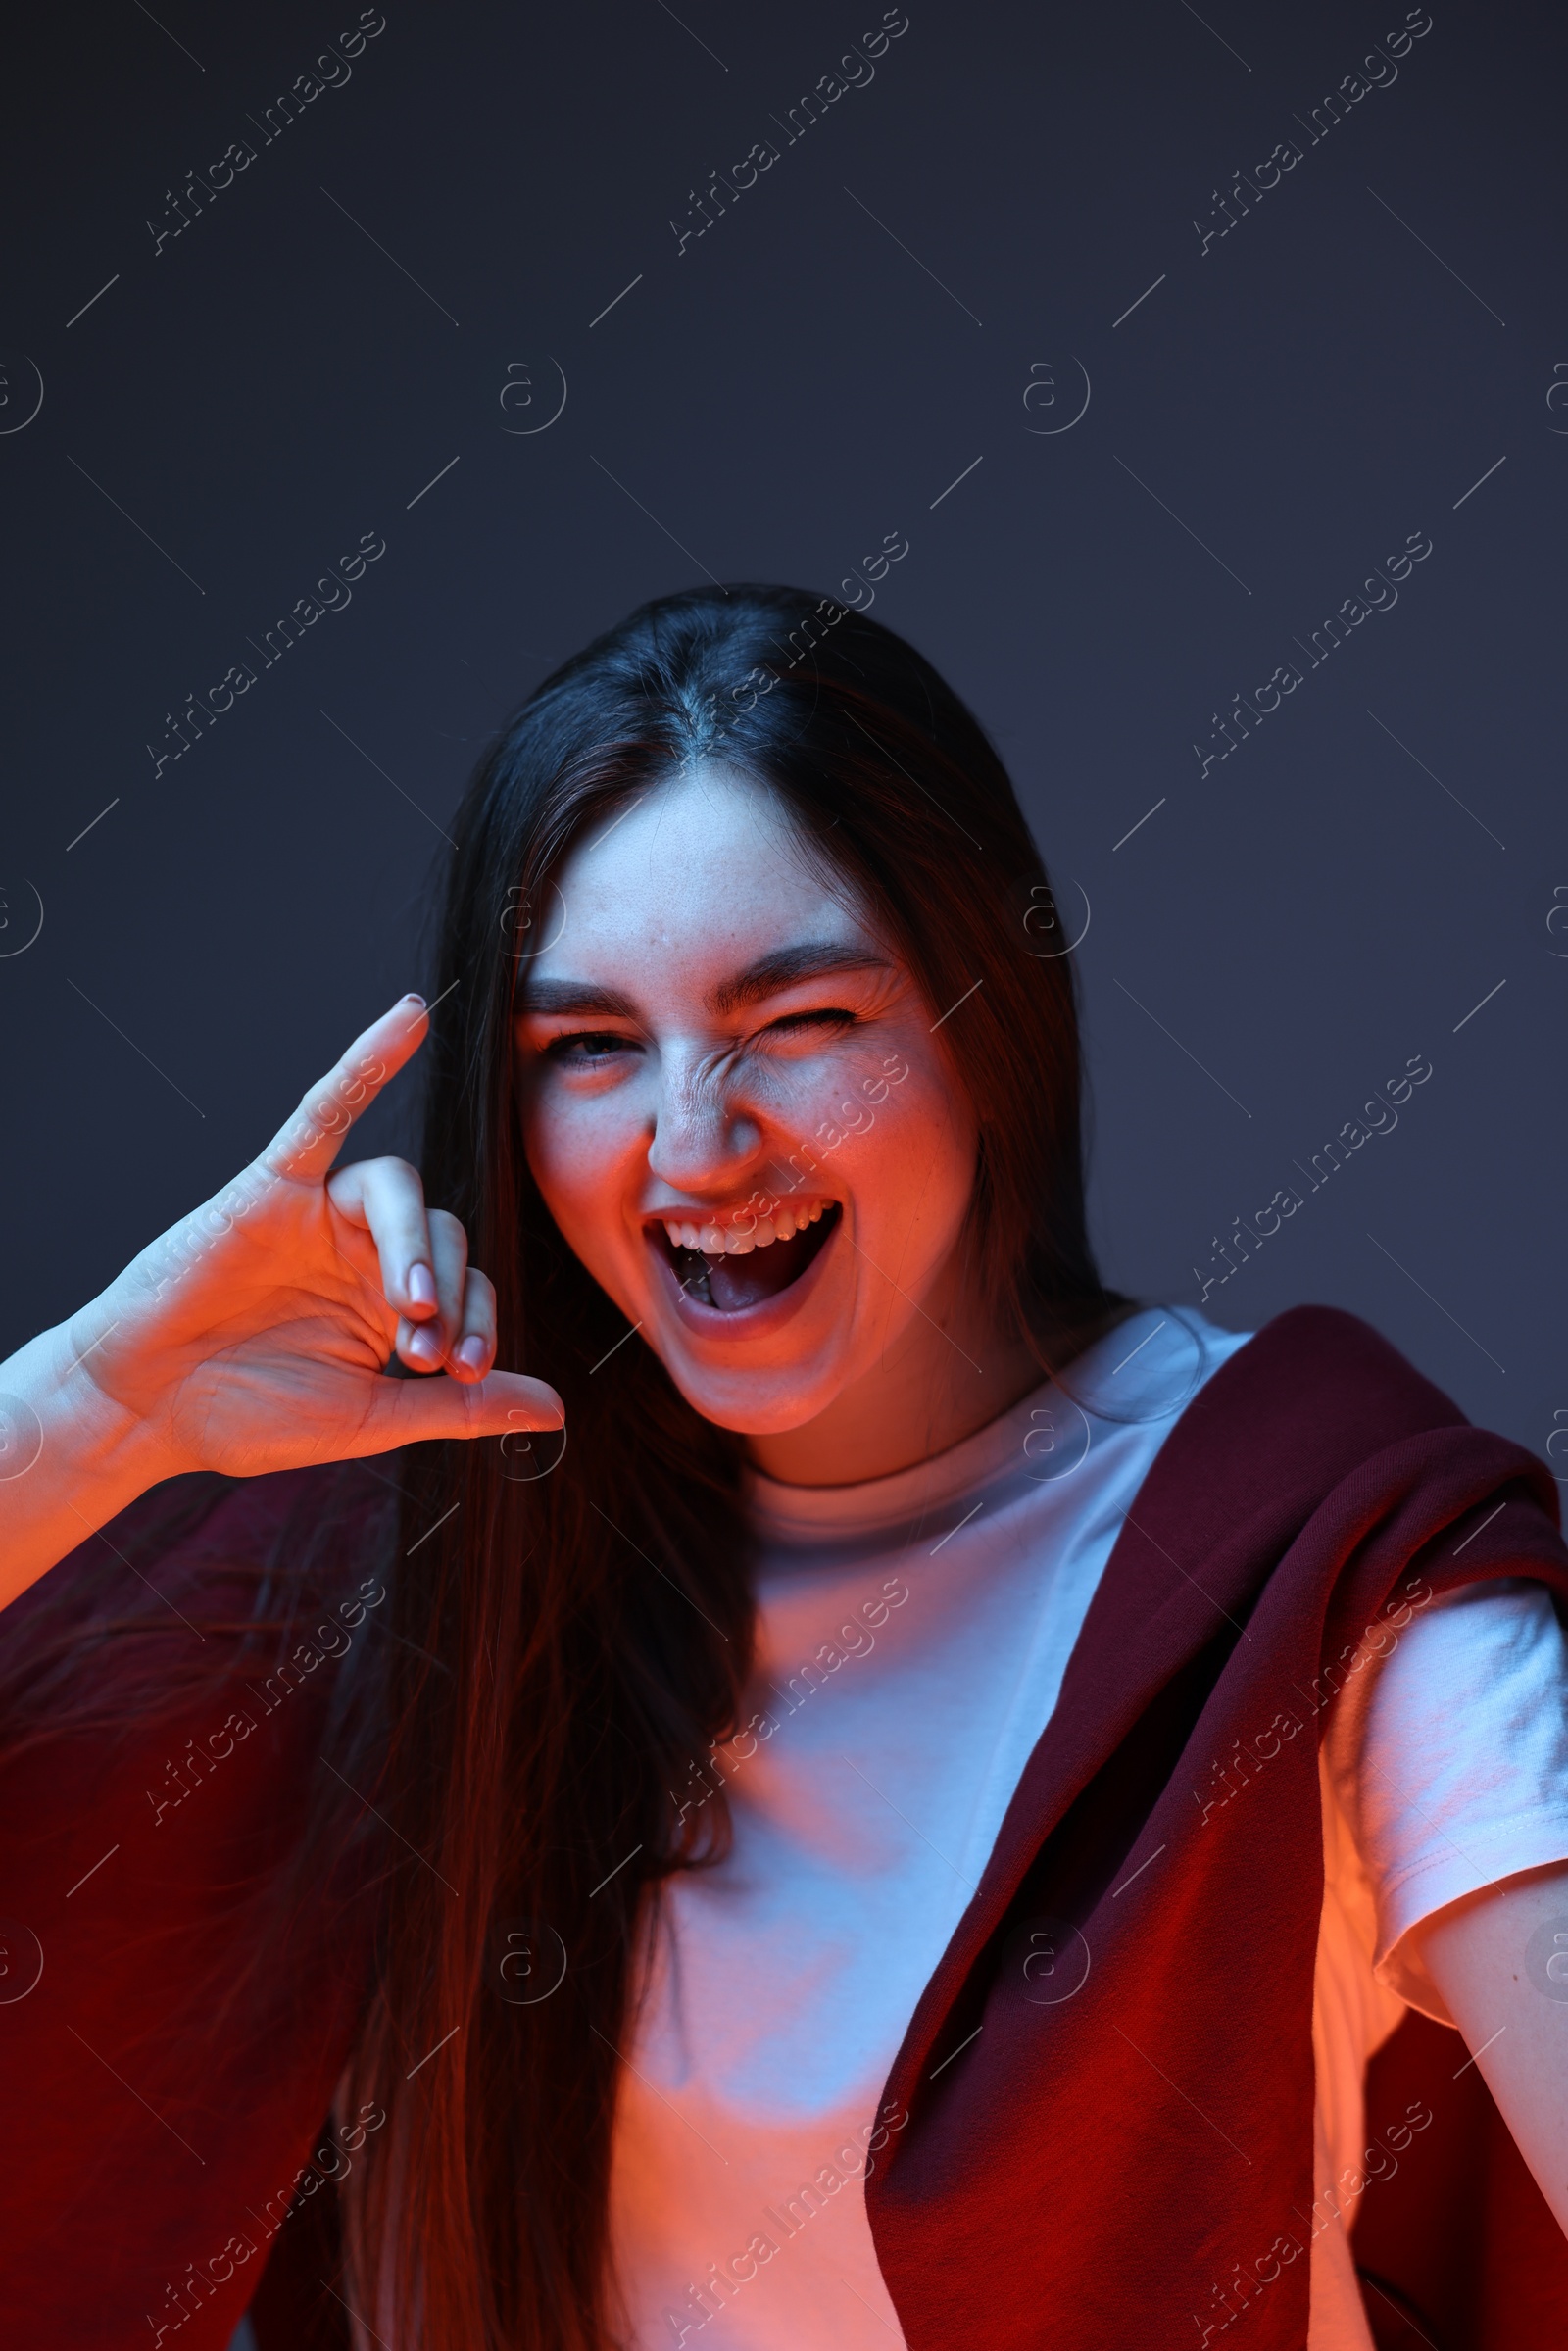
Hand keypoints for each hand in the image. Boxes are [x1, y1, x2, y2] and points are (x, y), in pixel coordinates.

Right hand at [59, 995, 561, 1481]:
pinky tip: (406, 1021)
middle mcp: (363, 1248)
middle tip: (427, 1352)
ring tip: (410, 1304)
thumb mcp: (373, 1418)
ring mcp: (320, 1212)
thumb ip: (461, 1407)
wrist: (145, 1409)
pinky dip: (364, 1065)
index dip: (478, 1325)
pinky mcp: (272, 1184)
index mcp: (390, 1300)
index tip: (463, 1374)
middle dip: (447, 1294)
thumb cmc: (247, 1416)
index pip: (467, 1287)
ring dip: (414, 1243)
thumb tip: (555, 1411)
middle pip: (443, 1233)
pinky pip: (324, 1110)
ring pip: (398, 1188)